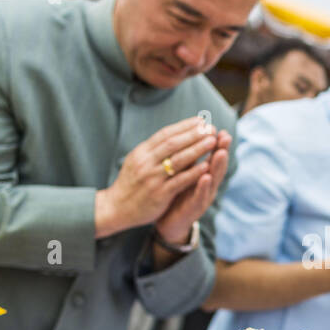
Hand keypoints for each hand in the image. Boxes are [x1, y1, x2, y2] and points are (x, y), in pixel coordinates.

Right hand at [95, 116, 227, 238]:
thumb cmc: (131, 184)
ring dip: (197, 149)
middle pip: (173, 143)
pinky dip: (194, 172)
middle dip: (194, 134)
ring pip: (178, 159)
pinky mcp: (159, 194)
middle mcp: (146, 162)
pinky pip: (180, 180)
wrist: (116, 209)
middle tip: (211, 128)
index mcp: (141, 152)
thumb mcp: (137, 161)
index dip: (184, 126)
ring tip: (213, 141)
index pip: (165, 134)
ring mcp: (152, 178)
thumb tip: (175, 135)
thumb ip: (154, 150)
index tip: (201, 121)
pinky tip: (207, 166)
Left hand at [153, 131, 231, 247]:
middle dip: (222, 150)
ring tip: (221, 153)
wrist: (168, 223)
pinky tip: (206, 177)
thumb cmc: (176, 194)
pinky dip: (203, 187)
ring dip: (217, 166)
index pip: (212, 155)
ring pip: (212, 179)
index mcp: (203, 174)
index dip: (217, 142)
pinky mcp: (194, 209)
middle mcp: (207, 185)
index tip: (220, 127)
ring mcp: (203, 197)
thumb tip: (192, 135)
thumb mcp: (183, 173)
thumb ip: (189, 158)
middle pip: (217, 165)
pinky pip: (200, 196)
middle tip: (226, 136)